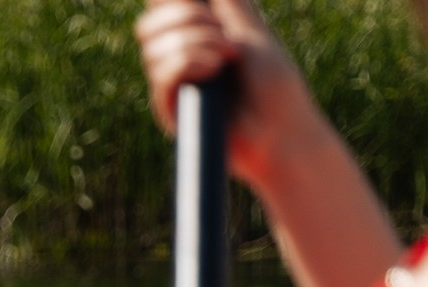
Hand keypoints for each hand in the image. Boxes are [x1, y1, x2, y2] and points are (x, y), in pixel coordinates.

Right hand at [133, 0, 319, 189]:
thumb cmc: (275, 86)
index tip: (191, 3)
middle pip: (148, 27)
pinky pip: (162, 73)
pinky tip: (215, 70)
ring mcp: (175, 87)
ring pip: (153, 47)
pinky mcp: (171, 111)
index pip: (163, 12)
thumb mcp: (253, 32)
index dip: (165, 4)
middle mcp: (181, 61)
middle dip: (182, 16)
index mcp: (198, 39)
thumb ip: (227, 5)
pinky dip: (189, 62)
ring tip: (226, 56)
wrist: (279, 132)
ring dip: (195, 41)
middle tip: (219, 30)